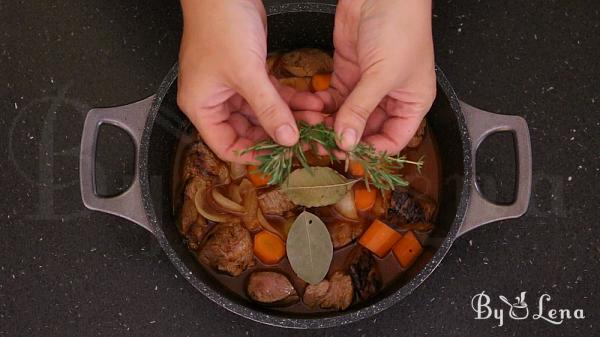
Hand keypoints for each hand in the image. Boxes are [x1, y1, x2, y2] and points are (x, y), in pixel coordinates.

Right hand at [177, 0, 322, 161]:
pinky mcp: (248, 73)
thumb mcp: (246, 73)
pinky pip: (270, 95)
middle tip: (305, 139)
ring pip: (263, 114)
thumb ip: (269, 108)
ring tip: (315, 121)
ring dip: (289, 118)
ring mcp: (232, 86)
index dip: (252, 155)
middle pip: (248, 131)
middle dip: (277, 135)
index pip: (226, 146)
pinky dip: (289, 100)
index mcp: (202, 107)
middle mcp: (215, 100)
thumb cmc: (220, 25)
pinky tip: (311, 103)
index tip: (280, 158)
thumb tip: (287, 137)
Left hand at [318, 0, 435, 153]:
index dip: (373, 152)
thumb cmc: (399, 27)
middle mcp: (390, 98)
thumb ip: (361, 109)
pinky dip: (323, 109)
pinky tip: (312, 116)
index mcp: (412, 103)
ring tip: (314, 135)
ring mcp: (367, 86)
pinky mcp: (347, 73)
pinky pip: (334, 100)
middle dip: (347, 140)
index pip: (393, 140)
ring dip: (331, 127)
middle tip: (325, 149)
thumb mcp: (382, 75)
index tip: (350, 156)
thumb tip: (347, 141)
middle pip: (367, 131)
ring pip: (348, 117)